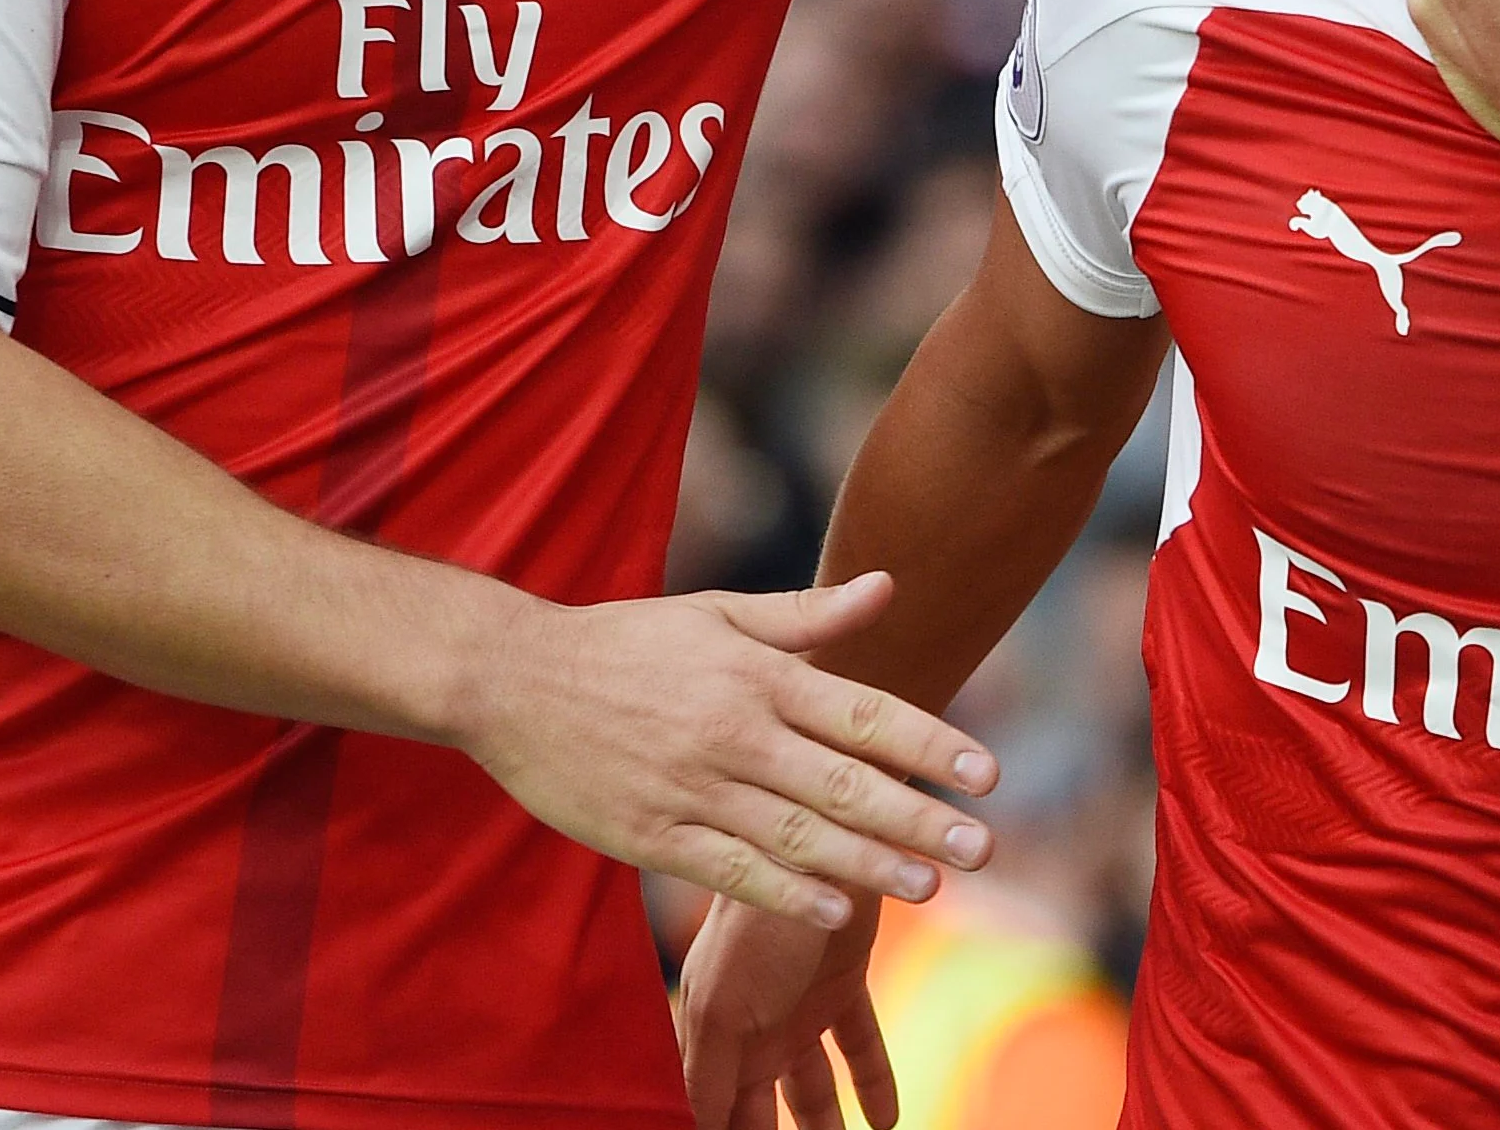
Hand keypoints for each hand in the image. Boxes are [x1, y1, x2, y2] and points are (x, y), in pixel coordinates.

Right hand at [459, 572, 994, 929]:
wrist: (511, 679)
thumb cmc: (626, 642)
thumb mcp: (716, 614)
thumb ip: (806, 616)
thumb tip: (887, 586)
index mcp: (756, 676)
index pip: (862, 712)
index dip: (929, 743)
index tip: (988, 773)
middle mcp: (733, 733)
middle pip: (842, 782)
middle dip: (917, 817)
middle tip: (982, 846)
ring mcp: (691, 789)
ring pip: (795, 834)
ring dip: (865, 864)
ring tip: (930, 887)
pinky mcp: (652, 837)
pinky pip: (729, 871)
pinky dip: (784, 893)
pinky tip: (835, 912)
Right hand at [679, 895, 890, 1129]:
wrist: (822, 850)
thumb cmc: (756, 926)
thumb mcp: (721, 1010)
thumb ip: (706, 1077)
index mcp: (712, 1034)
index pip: (710, 1110)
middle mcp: (752, 1028)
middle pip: (758, 1108)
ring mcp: (799, 1009)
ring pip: (812, 1088)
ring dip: (824, 1126)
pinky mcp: (843, 987)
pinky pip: (860, 1048)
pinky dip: (874, 1084)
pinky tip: (885, 1122)